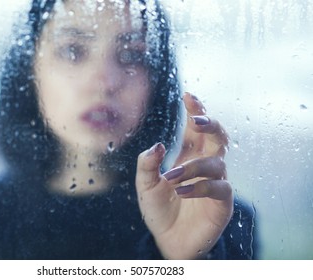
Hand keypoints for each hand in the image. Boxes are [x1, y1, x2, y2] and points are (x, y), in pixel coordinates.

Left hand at [135, 92, 232, 258]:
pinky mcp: (222, 202)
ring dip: (193, 167)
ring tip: (171, 177)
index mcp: (188, 156)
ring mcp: (216, 182)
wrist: (168, 240)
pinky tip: (181, 191)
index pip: (195, 128)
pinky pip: (218, 187)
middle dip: (210, 123)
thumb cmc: (159, 209)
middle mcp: (205, 165)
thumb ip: (148, 164)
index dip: (195, 110)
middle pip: (217, 136)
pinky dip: (199, 187)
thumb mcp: (146, 185)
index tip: (188, 95)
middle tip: (195, 120)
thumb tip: (159, 144)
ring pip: (215, 162)